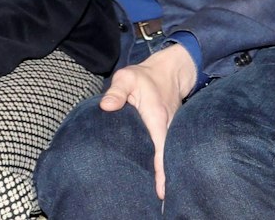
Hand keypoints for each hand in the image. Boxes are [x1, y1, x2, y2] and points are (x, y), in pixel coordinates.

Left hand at [102, 44, 198, 199]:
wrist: (169, 70)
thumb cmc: (144, 76)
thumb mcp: (128, 77)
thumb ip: (116, 91)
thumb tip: (105, 106)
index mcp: (156, 117)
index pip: (160, 148)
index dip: (161, 171)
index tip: (161, 191)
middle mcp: (167, 127)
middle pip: (167, 158)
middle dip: (165, 180)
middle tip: (160, 203)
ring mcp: (169, 130)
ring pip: (168, 156)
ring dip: (165, 174)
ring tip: (159, 199)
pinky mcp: (168, 132)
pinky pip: (166, 151)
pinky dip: (163, 166)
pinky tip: (157, 181)